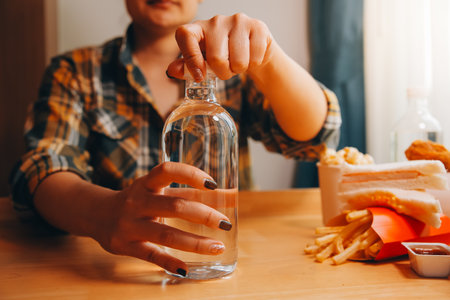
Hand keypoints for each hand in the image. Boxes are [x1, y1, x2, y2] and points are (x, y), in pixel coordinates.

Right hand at [97, 162, 231, 275]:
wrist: (97, 214)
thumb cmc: (139, 200)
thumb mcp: (160, 190)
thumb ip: (192, 191)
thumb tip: (232, 196)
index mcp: (147, 183)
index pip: (168, 171)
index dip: (190, 174)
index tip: (213, 184)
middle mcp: (138, 201)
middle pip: (175, 206)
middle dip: (203, 215)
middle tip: (225, 223)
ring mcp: (131, 225)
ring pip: (166, 234)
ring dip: (195, 242)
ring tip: (217, 247)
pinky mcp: (126, 246)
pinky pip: (150, 255)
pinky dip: (169, 262)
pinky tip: (186, 269)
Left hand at [166, 13, 274, 80]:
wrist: (252, 48)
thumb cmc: (224, 55)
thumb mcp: (203, 61)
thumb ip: (186, 67)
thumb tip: (172, 71)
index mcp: (199, 28)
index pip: (185, 35)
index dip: (190, 57)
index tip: (199, 75)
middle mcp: (217, 20)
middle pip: (216, 58)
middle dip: (223, 73)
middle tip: (226, 70)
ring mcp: (238, 21)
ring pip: (238, 61)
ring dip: (238, 70)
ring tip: (237, 63)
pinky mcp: (257, 26)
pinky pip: (254, 58)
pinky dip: (253, 65)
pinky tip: (250, 57)